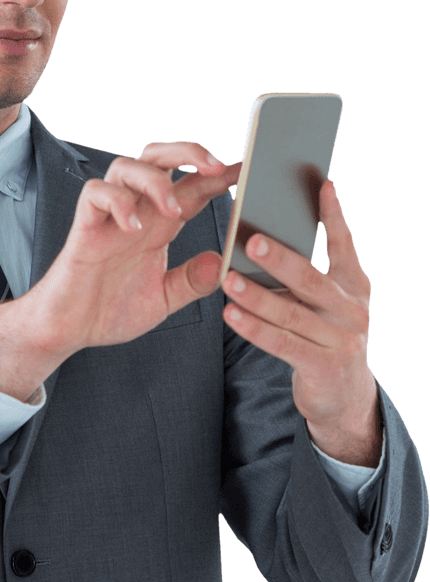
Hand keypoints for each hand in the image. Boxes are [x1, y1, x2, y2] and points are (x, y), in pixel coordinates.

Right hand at [0, 142, 240, 400]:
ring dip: (155, 180)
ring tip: (174, 209)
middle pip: (158, 158)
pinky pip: (95, 194)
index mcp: (157, 227)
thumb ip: (192, 281)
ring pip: (127, 166)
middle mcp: (135, 213)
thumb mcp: (163, 299)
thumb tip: (223, 260)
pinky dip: (117, 202)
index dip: (217, 176)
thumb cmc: (108, 311)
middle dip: (188, 152)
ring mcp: (108, 218)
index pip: (191, 187)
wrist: (68, 331)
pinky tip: (133, 227)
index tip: (245, 170)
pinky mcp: (84, 228)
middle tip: (215, 167)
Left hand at [221, 179, 381, 465]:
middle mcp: (352, 309)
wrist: (344, 396)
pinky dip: (255, 328)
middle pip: (311, 279)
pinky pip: (282, 343)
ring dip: (256, 295)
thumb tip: (263, 239)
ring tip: (228, 279)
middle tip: (251, 238)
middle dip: (280, 258)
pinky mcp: (323, 366)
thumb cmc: (323, 335)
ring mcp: (341, 340)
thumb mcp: (326, 302)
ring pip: (291, 312)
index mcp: (354, 286)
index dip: (335, 216)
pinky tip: (230, 314)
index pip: (344, 245)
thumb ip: (306, 275)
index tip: (323, 185)